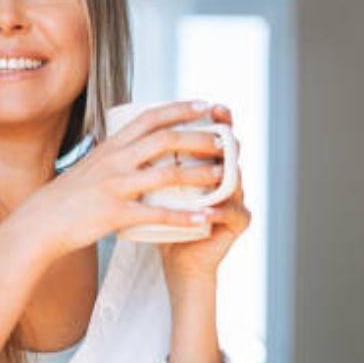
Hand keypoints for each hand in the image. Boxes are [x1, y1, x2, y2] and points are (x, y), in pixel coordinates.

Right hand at [14, 100, 226, 265]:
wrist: (38, 224)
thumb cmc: (63, 200)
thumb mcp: (87, 168)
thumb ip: (110, 158)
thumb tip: (130, 149)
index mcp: (110, 147)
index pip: (149, 118)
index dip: (179, 108)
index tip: (205, 104)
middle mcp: (115, 161)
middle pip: (167, 141)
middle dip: (201, 138)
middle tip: (227, 142)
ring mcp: (115, 186)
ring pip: (168, 174)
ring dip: (202, 175)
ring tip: (227, 178)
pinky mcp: (115, 213)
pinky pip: (157, 214)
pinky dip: (184, 217)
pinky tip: (205, 220)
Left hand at [157, 104, 251, 282]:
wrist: (174, 258)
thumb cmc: (160, 219)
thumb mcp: (152, 185)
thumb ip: (151, 160)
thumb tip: (127, 128)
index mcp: (207, 163)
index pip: (215, 135)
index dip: (215, 118)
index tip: (205, 104)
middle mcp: (226, 176)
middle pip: (232, 150)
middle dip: (224, 138)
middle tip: (217, 127)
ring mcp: (235, 199)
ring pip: (236, 180)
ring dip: (223, 173)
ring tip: (215, 167)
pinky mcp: (237, 224)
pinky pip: (232, 214)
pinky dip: (217, 211)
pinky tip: (206, 211)